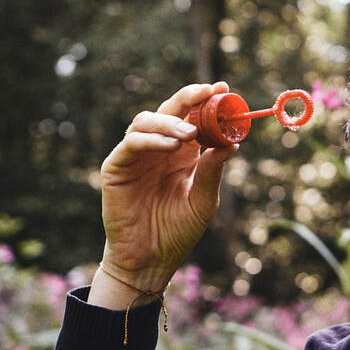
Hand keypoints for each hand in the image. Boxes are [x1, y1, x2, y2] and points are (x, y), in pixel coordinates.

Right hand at [95, 81, 236, 291]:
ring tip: (191, 133)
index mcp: (182, 153)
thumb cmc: (177, 231)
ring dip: (171, 121)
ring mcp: (136, 156)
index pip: (192, 117)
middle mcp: (158, 149)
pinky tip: (170, 146)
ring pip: (147, 121)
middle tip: (207, 92)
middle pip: (169, 110)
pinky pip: (131, 144)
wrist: (150, 260)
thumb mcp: (203, 201)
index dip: (206, 100)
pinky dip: (151, 139)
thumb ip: (213, 172)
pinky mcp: (116, 167)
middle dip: (188, 97)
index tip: (224, 89)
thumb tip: (232, 143)